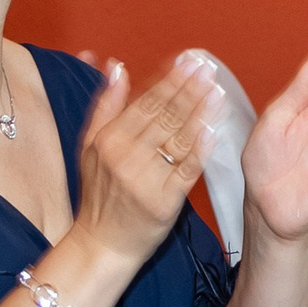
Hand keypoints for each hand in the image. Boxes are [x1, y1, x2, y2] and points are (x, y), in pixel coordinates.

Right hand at [71, 52, 225, 268]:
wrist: (102, 245)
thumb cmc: (100, 194)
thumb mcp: (90, 145)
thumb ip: (105, 104)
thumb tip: (115, 66)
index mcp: (108, 140)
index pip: (145, 103)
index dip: (170, 81)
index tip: (189, 62)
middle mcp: (126, 157)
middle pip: (164, 116)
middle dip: (189, 90)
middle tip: (208, 69)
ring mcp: (146, 180)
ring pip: (178, 138)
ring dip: (201, 112)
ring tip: (217, 91)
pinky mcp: (165, 201)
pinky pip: (187, 169)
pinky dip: (201, 148)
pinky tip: (214, 130)